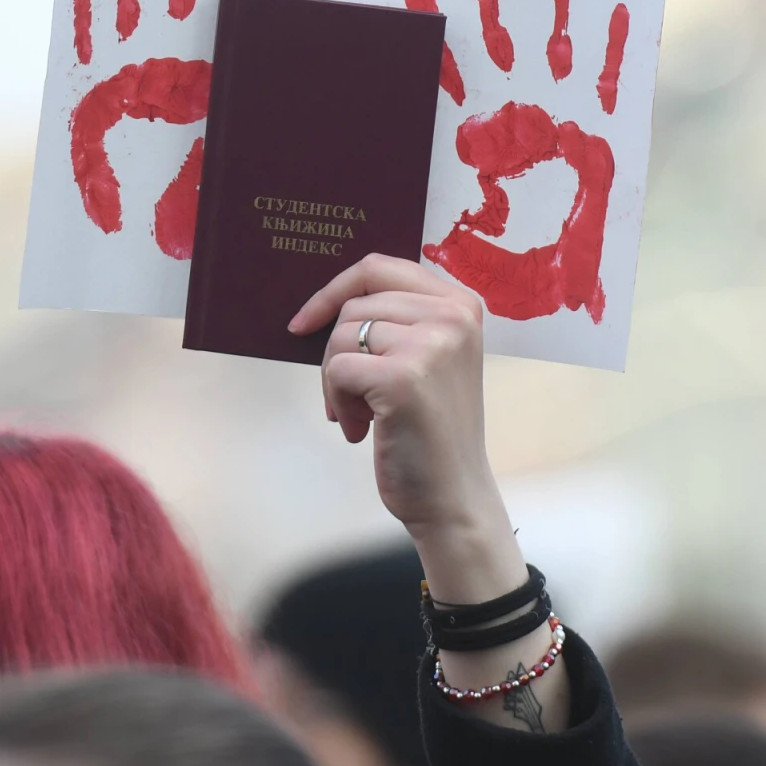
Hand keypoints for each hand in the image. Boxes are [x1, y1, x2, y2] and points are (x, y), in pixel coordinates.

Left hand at [289, 255, 523, 601]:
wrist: (453, 497)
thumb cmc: (432, 431)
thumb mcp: (429, 358)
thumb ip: (399, 320)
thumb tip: (329, 301)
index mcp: (461, 303)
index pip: (379, 268)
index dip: (335, 291)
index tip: (305, 322)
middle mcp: (453, 316)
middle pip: (355, 306)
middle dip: (336, 354)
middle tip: (353, 398)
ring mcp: (432, 345)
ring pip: (342, 338)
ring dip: (337, 383)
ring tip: (362, 415)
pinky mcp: (404, 378)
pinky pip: (338, 370)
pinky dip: (338, 403)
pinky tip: (360, 430)